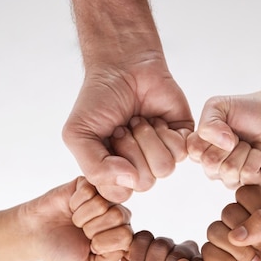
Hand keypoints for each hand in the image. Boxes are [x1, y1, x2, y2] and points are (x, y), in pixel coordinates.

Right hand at [17, 177, 132, 260]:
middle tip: (81, 231)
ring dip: (81, 216)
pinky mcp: (89, 184)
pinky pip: (88, 190)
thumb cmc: (63, 253)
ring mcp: (104, 198)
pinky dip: (75, 203)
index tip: (90, 247)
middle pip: (117, 217)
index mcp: (122, 236)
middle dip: (91, 229)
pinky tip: (71, 207)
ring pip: (102, 203)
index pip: (126, 236)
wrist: (36, 235)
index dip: (103, 243)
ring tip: (75, 220)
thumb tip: (126, 239)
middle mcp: (118, 215)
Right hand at [63, 57, 191, 202]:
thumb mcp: (78, 134)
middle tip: (122, 127)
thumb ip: (94, 167)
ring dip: (147, 138)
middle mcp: (138, 169)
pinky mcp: (182, 140)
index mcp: (113, 174)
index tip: (104, 142)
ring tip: (137, 121)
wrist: (122, 66)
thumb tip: (129, 181)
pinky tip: (154, 118)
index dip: (112, 169)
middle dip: (131, 149)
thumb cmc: (98, 100)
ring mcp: (161, 156)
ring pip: (164, 169)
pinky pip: (180, 151)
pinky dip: (164, 130)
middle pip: (145, 182)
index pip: (119, 194)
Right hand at [187, 84, 260, 188]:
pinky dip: (256, 160)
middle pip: (210, 164)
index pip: (193, 151)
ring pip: (229, 171)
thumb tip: (223, 144)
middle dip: (230, 144)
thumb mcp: (219, 106)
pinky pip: (247, 178)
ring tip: (249, 145)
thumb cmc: (249, 109)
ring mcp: (231, 178)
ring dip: (244, 151)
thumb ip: (208, 123)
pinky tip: (259, 154)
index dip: (211, 136)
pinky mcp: (252, 184)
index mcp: (202, 149)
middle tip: (239, 136)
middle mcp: (213, 167)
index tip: (224, 126)